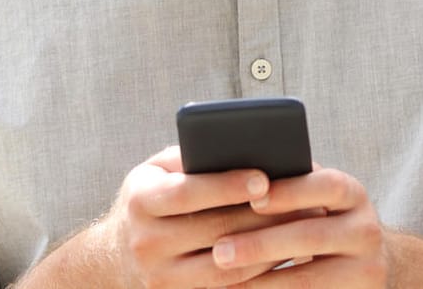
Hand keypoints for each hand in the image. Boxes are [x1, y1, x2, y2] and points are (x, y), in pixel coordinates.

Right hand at [104, 146, 301, 287]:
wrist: (117, 255)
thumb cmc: (155, 196)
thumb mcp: (160, 169)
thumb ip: (194, 157)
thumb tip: (246, 147)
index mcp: (141, 201)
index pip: (187, 193)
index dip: (227, 186)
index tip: (264, 178)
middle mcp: (145, 243)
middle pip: (213, 231)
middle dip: (263, 217)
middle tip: (305, 203)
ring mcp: (160, 279)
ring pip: (225, 268)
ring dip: (268, 249)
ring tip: (303, 229)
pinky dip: (257, 274)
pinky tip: (284, 257)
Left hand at [209, 163, 385, 286]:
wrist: (365, 266)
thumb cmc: (323, 224)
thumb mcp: (318, 201)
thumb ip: (290, 185)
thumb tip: (236, 175)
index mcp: (352, 195)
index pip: (327, 186)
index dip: (291, 191)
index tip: (253, 199)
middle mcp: (366, 230)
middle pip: (312, 236)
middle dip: (261, 244)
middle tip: (219, 251)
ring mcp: (365, 268)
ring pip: (306, 278)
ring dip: (260, 281)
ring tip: (222, 282)